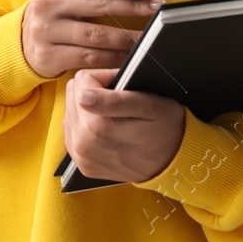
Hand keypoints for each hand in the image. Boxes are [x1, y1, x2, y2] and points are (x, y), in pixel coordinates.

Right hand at [21, 0, 162, 78]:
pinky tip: (130, 56)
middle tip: (156, 9)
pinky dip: (114, 58)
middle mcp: (46, 4)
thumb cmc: (60, 7)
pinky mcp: (49, 56)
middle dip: (131, 7)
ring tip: (149, 37)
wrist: (27, 40)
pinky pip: (90, 58)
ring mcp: (45, 32)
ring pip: (96, 36)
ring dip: (127, 37)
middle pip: (97, 6)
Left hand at [62, 68, 185, 182]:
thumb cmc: (165, 129)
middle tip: (120, 103)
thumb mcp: (148, 106)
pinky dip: (85, 126)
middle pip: (73, 93)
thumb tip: (82, 95)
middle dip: (94, 92)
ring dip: (88, 109)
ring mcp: (81, 156)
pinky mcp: (82, 164)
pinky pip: (71, 131)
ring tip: (114, 117)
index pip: (83, 79)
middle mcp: (84, 142)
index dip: (105, 78)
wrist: (172, 164)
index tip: (122, 88)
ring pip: (70, 111)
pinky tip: (104, 130)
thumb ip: (114, 99)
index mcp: (97, 125)